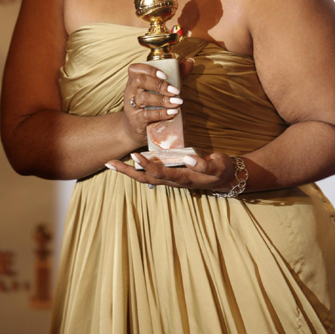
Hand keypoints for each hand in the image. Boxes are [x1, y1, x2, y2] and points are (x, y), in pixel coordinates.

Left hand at [105, 152, 236, 192]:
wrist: (225, 177)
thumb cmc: (220, 170)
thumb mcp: (217, 166)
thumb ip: (204, 164)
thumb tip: (189, 158)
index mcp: (182, 178)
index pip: (159, 173)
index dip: (146, 165)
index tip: (135, 155)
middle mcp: (172, 180)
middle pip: (144, 179)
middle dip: (127, 172)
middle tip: (110, 163)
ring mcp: (171, 178)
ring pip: (145, 177)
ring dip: (128, 171)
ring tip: (113, 164)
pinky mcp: (171, 174)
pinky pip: (151, 174)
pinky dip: (138, 168)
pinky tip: (131, 161)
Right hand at [121, 59, 193, 146]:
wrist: (136, 128)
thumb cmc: (151, 104)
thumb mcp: (160, 89)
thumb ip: (175, 75)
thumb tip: (190, 62)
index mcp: (134, 81)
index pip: (135, 69)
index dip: (149, 69)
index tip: (165, 75)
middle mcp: (130, 91)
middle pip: (139, 81)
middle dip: (159, 84)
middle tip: (175, 91)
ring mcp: (131, 106)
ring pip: (143, 98)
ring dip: (162, 99)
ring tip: (177, 102)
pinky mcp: (136, 121)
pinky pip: (146, 115)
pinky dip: (161, 113)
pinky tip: (173, 112)